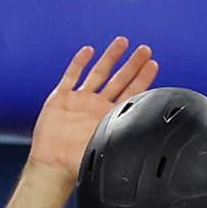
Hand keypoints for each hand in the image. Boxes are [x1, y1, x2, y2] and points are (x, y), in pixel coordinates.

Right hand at [27, 36, 158, 184]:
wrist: (53, 165)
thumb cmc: (78, 162)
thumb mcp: (109, 148)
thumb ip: (125, 136)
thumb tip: (149, 136)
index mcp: (111, 117)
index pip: (133, 94)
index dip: (143, 78)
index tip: (153, 64)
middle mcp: (97, 106)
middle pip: (120, 80)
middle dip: (133, 64)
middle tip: (146, 50)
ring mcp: (80, 100)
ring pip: (99, 73)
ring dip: (110, 57)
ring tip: (123, 42)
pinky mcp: (61, 98)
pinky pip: (71, 76)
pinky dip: (79, 63)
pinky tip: (89, 51)